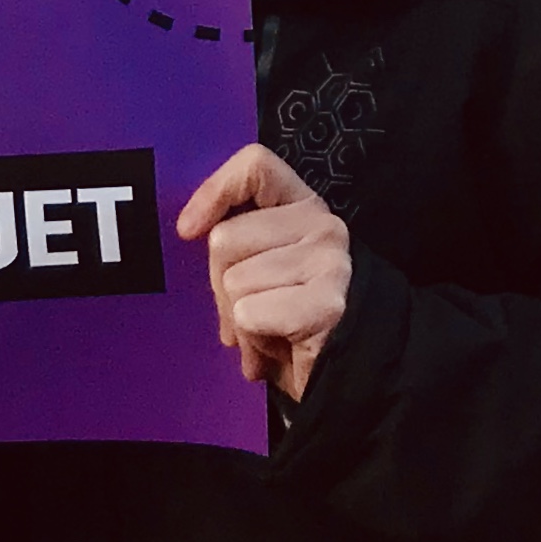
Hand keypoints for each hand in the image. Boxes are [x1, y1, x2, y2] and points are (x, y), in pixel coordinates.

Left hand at [178, 143, 350, 400]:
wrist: (352, 375)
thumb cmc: (294, 320)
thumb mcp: (263, 266)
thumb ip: (235, 242)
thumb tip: (189, 228)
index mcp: (304, 205)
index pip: (256, 165)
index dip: (215, 190)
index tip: (188, 229)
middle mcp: (322, 224)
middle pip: (225, 238)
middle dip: (221, 286)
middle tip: (246, 315)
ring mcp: (329, 262)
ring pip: (234, 282)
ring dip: (239, 320)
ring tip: (269, 332)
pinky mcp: (327, 303)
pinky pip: (249, 314)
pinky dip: (252, 340)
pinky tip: (280, 347)